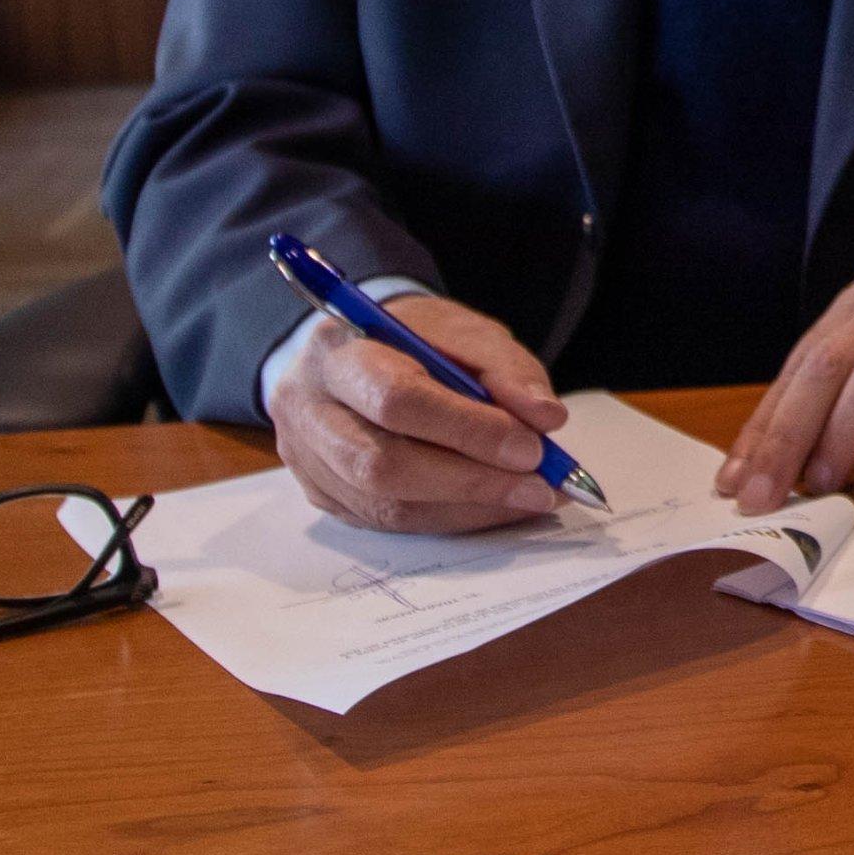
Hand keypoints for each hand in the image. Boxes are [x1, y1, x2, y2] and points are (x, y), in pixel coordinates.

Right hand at [268, 294, 571, 534]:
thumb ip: (506, 368)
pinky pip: (389, 523)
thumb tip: (546, 418)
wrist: (357, 355)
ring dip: (470, 508)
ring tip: (530, 499)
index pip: (397, 400)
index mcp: (337, 351)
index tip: (530, 446)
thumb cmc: (414, 340)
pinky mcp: (323, 495)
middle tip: (538, 486)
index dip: (467, 430)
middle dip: (471, 480)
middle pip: (382, 465)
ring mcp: (308, 460)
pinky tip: (496, 506)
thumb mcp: (463, 332)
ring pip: (385, 505)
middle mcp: (307, 410)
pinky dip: (453, 518)